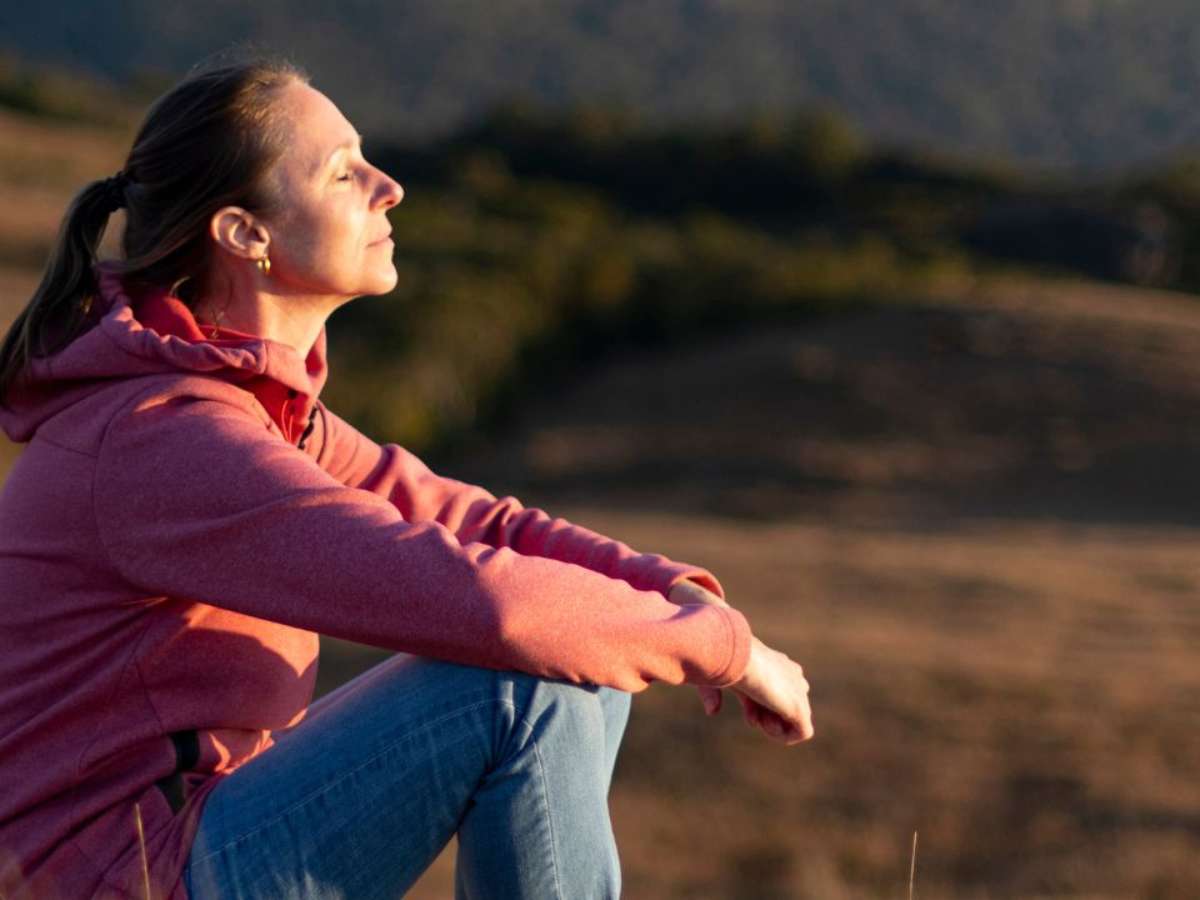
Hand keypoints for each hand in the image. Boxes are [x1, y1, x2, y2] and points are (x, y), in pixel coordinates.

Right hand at [667, 580, 812, 744]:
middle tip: (753, 717)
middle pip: (784, 705)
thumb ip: (713, 694)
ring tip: (759, 719)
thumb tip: (712, 712)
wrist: (737, 659)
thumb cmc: (721, 661)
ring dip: (771, 726)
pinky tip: (766, 724)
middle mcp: (792, 676)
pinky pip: (802, 732)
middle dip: (764, 715)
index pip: (772, 691)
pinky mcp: (801, 708)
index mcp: (777, 664)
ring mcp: (799, 692)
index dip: (754, 705)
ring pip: (793, 719)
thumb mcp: (715, 677)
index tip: (746, 705)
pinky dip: (781, 735)